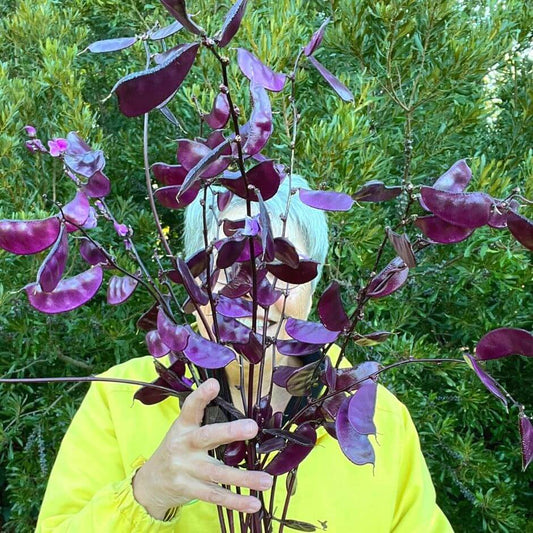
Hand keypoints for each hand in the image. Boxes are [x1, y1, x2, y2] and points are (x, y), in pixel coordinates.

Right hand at [132, 378, 272, 519]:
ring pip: (217, 473)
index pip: (190, 408)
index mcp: (183, 427)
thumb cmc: (177, 449)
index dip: (201, 396)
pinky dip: (236, 502)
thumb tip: (239, 408)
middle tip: (252, 427)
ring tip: (266, 480)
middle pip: (207, 437)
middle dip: (229, 432)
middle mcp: (184, 446)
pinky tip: (254, 504)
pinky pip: (216, 496)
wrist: (150, 483)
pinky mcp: (190, 489)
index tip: (214, 384)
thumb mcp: (184, 430)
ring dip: (244, 478)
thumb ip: (204, 419)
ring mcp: (186, 469)